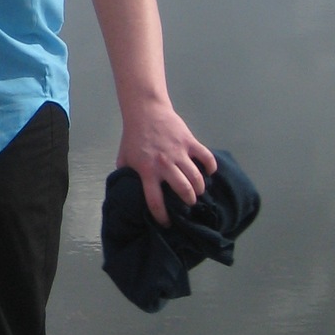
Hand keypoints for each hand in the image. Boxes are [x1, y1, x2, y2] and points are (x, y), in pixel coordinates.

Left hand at [117, 102, 215, 224]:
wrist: (145, 111)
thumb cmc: (133, 137)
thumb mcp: (124, 159)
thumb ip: (126, 176)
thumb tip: (124, 193)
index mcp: (147, 170)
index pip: (155, 201)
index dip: (162, 216)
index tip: (167, 223)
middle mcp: (164, 164)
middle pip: (182, 189)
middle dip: (189, 201)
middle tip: (189, 203)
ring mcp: (178, 152)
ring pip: (196, 177)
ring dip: (200, 188)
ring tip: (198, 191)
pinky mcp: (189, 141)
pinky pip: (206, 157)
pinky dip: (211, 167)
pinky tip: (209, 172)